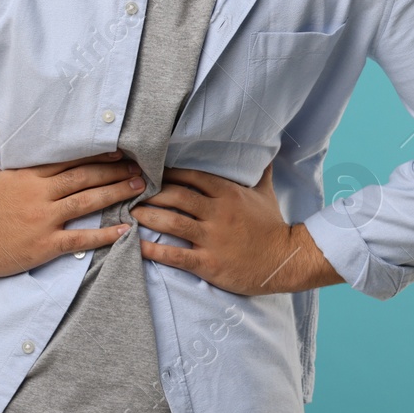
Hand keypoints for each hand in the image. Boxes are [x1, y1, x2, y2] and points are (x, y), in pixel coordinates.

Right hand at [0, 142, 142, 277]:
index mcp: (30, 174)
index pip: (71, 159)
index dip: (99, 155)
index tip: (121, 151)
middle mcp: (42, 193)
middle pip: (87, 177)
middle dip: (117, 171)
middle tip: (142, 168)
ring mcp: (45, 219)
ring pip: (89, 202)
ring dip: (118, 193)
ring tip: (141, 189)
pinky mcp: (45, 244)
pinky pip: (82, 238)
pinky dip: (106, 234)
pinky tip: (125, 230)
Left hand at [133, 162, 331, 295]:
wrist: (285, 261)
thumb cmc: (272, 226)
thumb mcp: (266, 194)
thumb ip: (259, 172)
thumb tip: (266, 150)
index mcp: (228, 193)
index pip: (190, 175)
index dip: (166, 173)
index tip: (148, 172)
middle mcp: (218, 212)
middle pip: (175, 196)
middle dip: (149, 192)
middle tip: (130, 191)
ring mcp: (212, 238)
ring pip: (171, 221)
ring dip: (146, 215)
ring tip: (128, 212)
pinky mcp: (208, 263)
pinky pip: (174, 255)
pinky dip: (152, 249)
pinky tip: (135, 244)